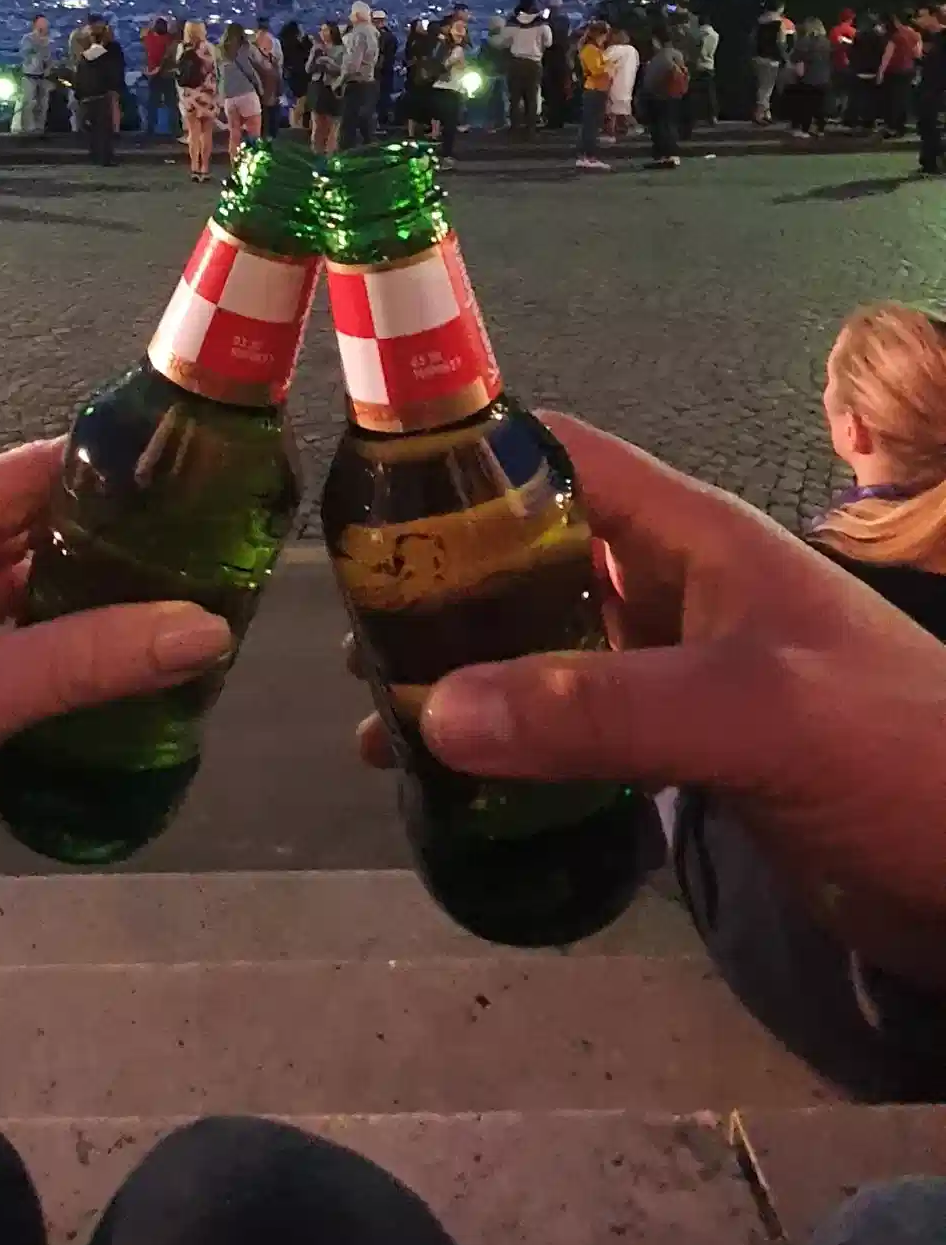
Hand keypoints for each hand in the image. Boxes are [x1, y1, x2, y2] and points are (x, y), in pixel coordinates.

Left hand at [0, 442, 231, 961]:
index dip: (109, 474)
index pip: (26, 474)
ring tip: (185, 614)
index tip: (197, 485)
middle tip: (212, 561)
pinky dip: (58, 656)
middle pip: (29, 533)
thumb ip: (85, 660)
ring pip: (19, 595)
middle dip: (114, 545)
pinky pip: (4, 650)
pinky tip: (121, 676)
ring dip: (90, 605)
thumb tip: (208, 626)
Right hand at [358, 415, 945, 988]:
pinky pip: (573, 732)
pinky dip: (511, 749)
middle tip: (353, 641)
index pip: (561, 457)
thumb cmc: (897, 754)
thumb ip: (601, 708)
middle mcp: (673, 590)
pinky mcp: (681, 753)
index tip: (366, 500)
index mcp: (692, 538)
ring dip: (465, 680)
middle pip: (532, 558)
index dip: (467, 458)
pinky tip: (454, 786)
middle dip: (441, 591)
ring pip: (544, 652)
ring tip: (378, 725)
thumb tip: (434, 713)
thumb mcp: (754, 714)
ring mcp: (676, 673)